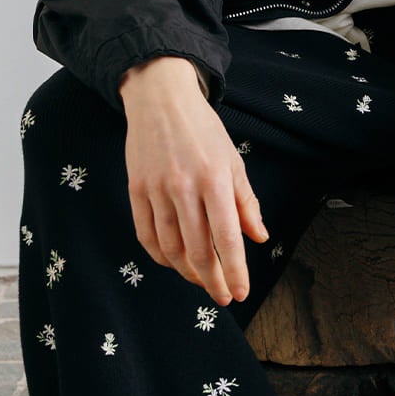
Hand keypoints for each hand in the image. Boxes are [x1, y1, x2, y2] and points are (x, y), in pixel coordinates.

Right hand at [120, 57, 267, 304]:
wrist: (161, 99)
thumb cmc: (203, 130)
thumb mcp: (233, 160)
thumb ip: (246, 202)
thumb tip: (258, 237)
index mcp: (215, 180)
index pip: (226, 238)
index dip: (235, 270)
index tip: (241, 292)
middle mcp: (184, 188)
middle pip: (197, 250)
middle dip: (212, 280)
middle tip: (222, 296)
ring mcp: (156, 190)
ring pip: (170, 248)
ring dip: (187, 272)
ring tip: (202, 281)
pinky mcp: (136, 189)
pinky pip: (146, 234)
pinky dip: (161, 256)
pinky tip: (174, 263)